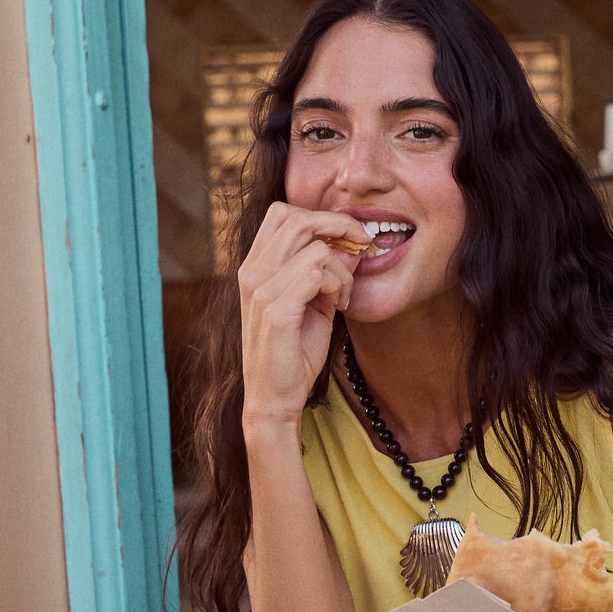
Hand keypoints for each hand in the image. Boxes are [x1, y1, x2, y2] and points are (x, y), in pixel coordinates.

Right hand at [238, 202, 366, 434]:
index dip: (321, 217)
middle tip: (361, 247)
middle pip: (297, 218)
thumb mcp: (314, 303)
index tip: (349, 238)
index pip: (283, 214)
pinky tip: (340, 306)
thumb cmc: (293, 353)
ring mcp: (260, 289)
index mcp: (254, 267)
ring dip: (341, 267)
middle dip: (338, 226)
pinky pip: (318, 272)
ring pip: (314, 245)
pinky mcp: (276, 309)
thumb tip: (353, 244)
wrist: (274, 398)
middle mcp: (251, 272)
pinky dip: (339, 285)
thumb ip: (328, 272)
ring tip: (344, 295)